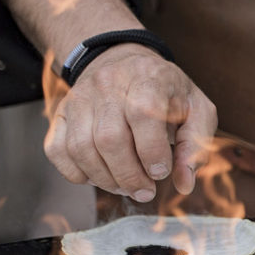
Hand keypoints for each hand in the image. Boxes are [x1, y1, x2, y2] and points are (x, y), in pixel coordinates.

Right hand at [44, 44, 216, 201]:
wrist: (126, 63)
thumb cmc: (167, 93)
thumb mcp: (197, 111)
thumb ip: (195, 146)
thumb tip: (184, 184)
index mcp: (148, 78)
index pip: (143, 116)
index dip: (152, 152)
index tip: (161, 172)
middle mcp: (108, 84)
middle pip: (110, 139)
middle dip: (130, 176)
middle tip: (145, 191)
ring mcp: (80, 98)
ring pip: (82, 148)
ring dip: (105, 179)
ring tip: (126, 187)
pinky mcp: (62, 113)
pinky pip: (57, 149)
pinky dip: (76, 173)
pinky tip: (100, 176)